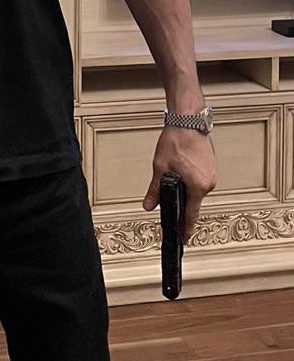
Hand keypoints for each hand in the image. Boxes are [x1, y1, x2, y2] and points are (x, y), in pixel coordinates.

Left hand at [142, 126, 217, 241]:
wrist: (188, 122)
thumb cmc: (176, 141)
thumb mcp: (160, 168)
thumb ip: (155, 190)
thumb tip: (149, 205)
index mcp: (198, 186)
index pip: (191, 214)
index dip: (186, 228)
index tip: (184, 238)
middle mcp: (208, 183)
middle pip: (192, 202)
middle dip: (181, 203)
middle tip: (168, 200)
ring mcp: (211, 175)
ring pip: (195, 191)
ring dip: (184, 189)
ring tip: (172, 178)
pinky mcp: (210, 168)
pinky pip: (199, 181)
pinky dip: (190, 181)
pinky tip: (180, 172)